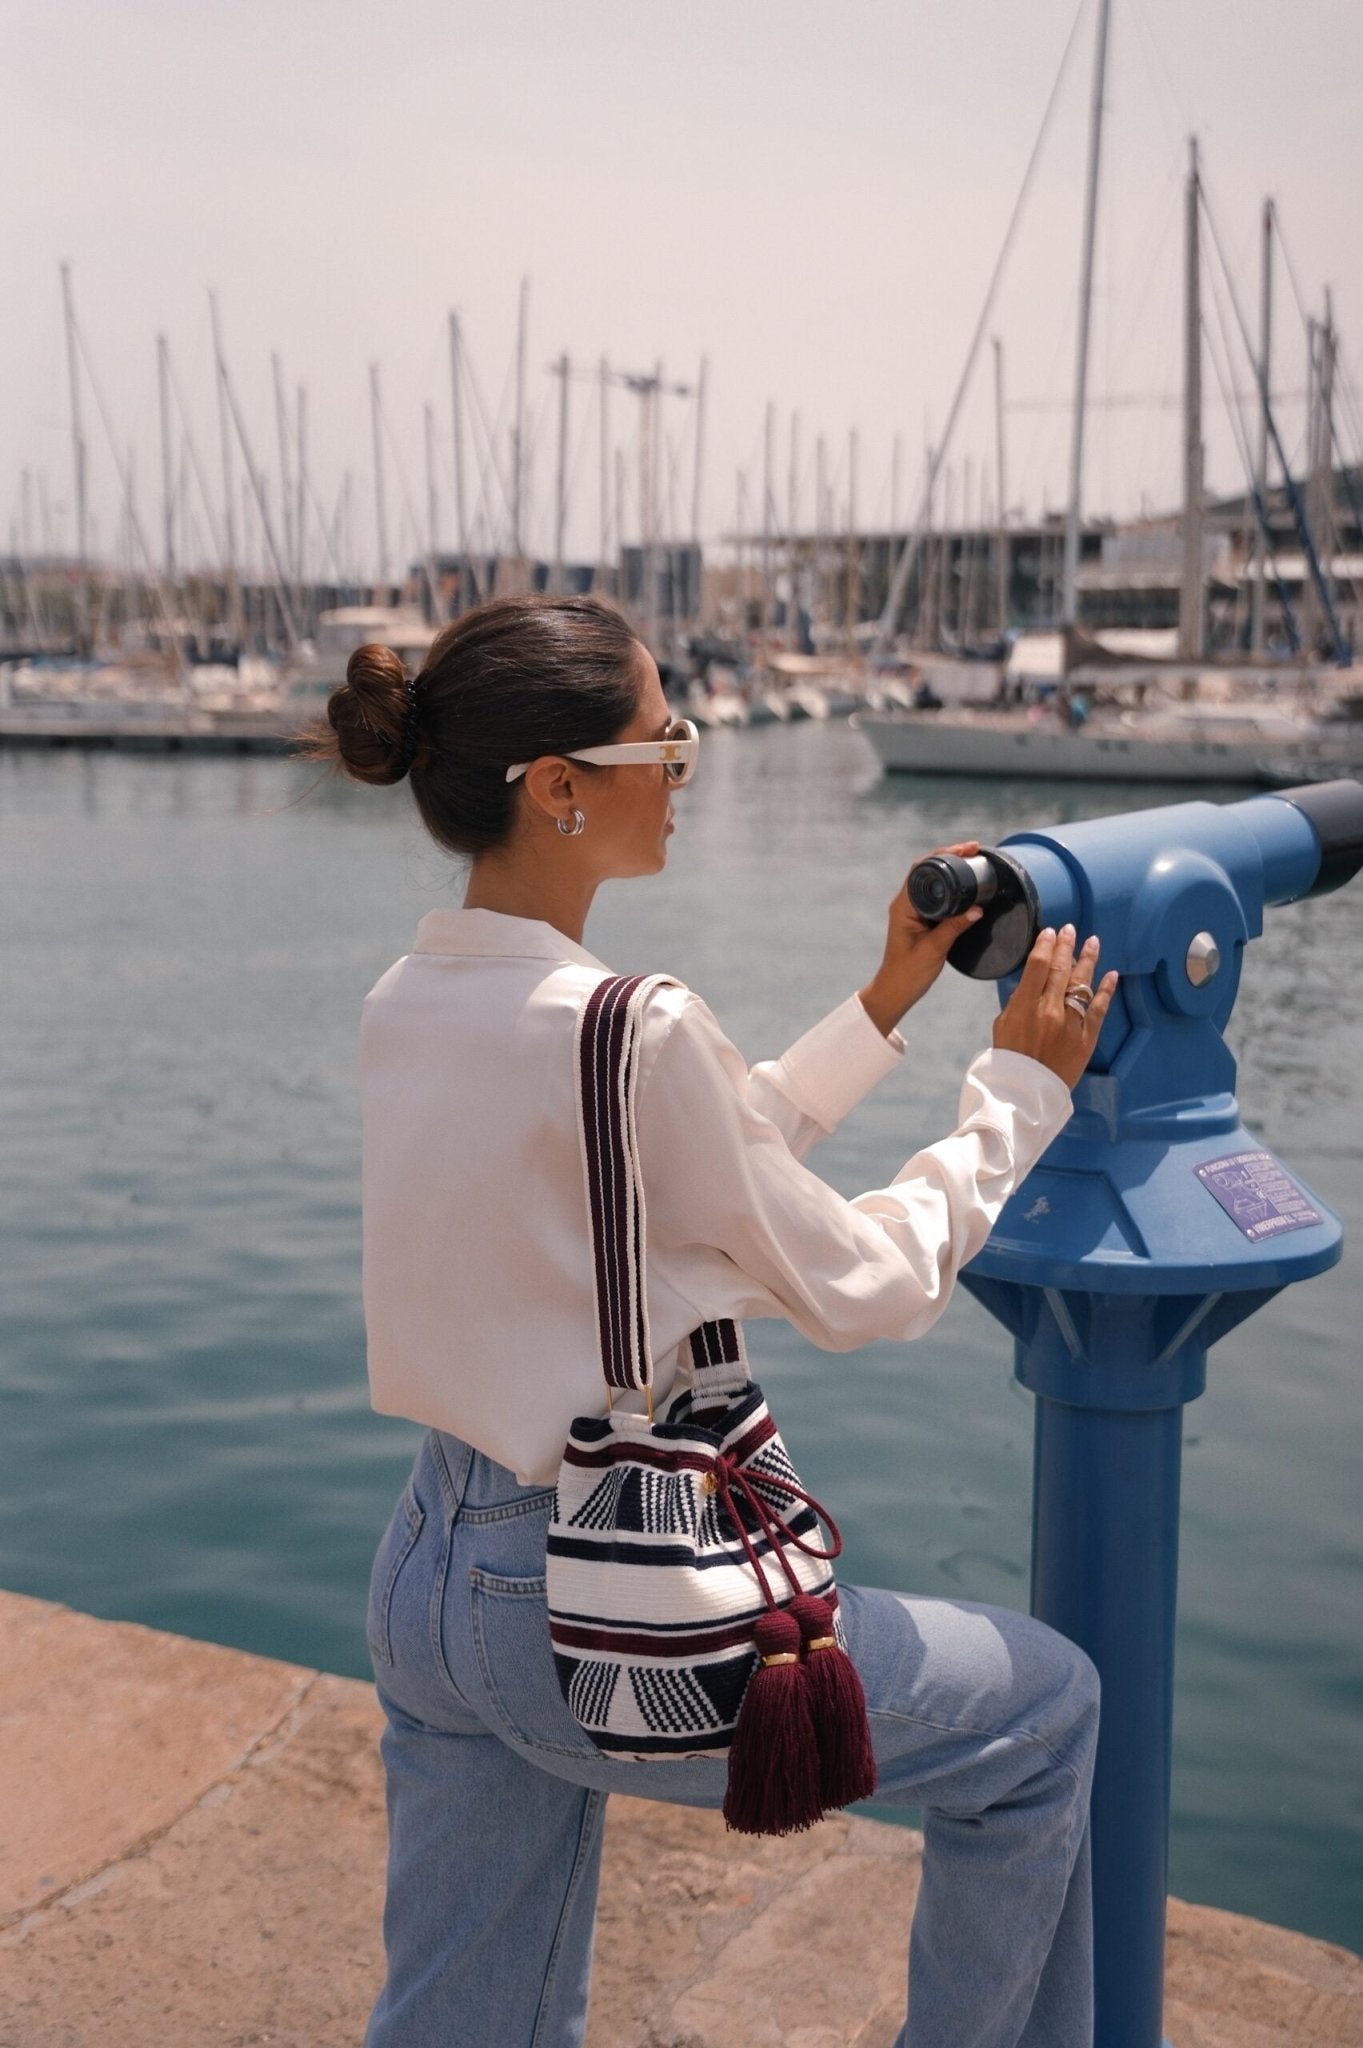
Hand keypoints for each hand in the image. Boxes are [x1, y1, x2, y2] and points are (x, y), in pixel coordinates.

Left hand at [857, 841, 987, 1037]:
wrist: (897, 990)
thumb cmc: (909, 972)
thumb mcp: (934, 949)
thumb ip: (955, 928)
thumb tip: (978, 908)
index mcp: (903, 905)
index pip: (922, 868)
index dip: (944, 854)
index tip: (966, 850)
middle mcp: (906, 903)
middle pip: (928, 869)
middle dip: (951, 856)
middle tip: (975, 850)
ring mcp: (913, 910)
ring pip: (934, 881)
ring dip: (952, 870)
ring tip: (974, 861)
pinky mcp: (922, 919)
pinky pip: (938, 896)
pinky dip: (953, 887)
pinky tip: (967, 885)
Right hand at [992, 924, 1118, 1088]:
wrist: (1026, 1093)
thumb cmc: (1010, 1058)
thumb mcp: (1003, 1025)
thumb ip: (1018, 1002)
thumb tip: (1033, 983)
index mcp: (1026, 1007)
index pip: (1038, 966)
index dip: (1045, 946)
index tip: (1050, 931)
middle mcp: (1051, 1011)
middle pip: (1060, 970)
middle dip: (1065, 946)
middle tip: (1070, 929)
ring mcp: (1072, 1024)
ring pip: (1082, 984)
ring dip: (1087, 960)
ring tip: (1092, 941)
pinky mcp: (1087, 1037)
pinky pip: (1099, 1009)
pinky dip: (1105, 990)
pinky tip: (1110, 974)